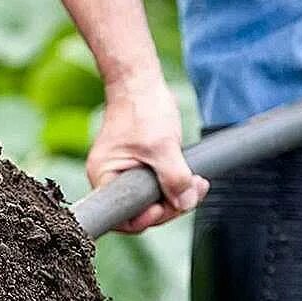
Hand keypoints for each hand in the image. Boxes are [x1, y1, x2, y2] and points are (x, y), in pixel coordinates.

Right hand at [86, 76, 209, 233]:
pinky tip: (192, 178)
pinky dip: (173, 184)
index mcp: (104, 176)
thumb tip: (185, 203)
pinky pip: (154, 186)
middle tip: (192, 192)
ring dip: (175, 195)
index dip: (147, 218)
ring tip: (197, 183)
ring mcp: (123, 172)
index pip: (123, 217)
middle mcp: (109, 178)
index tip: (166, 205)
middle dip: (169, 205)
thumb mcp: (163, 146)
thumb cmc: (142, 108)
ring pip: (150, 199)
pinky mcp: (136, 166)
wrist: (140, 82)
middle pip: (139, 211)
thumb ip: (174, 178)